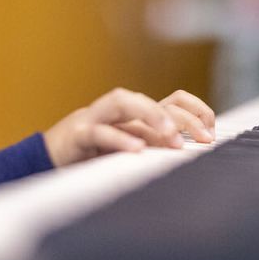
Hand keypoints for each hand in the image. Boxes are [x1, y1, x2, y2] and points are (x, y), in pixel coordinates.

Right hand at [43, 88, 214, 167]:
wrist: (46, 160)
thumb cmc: (93, 156)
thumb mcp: (132, 152)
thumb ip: (156, 147)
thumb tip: (192, 153)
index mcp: (137, 116)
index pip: (174, 99)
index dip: (197, 109)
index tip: (212, 131)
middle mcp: (120, 112)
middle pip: (155, 101)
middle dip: (183, 118)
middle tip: (203, 139)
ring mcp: (97, 119)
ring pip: (125, 102)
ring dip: (152, 115)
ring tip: (171, 136)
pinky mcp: (77, 134)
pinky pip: (98, 132)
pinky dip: (118, 139)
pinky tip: (136, 151)